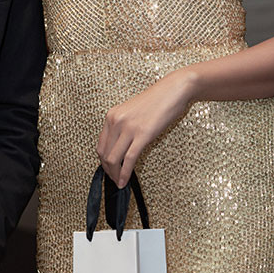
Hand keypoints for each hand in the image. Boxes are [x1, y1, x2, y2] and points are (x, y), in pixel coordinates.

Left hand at [97, 69, 197, 186]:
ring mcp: (128, 127)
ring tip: (119, 182)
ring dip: (115, 174)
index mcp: (112, 116)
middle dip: (107, 170)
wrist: (173, 90)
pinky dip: (125, 173)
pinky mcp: (142, 134)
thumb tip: (120, 148)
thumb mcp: (132, 112)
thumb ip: (123, 127)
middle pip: (104, 154)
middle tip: (114, 179)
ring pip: (113, 159)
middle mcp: (116, 121)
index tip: (108, 169)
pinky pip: (129, 159)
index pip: (100, 145)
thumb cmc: (157, 101)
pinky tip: (125, 181)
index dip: (103, 161)